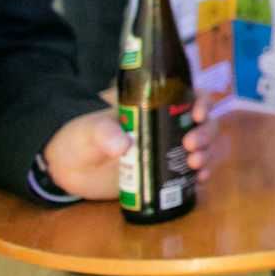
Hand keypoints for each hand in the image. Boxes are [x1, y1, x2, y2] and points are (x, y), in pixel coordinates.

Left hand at [43, 91, 218, 200]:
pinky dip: (200, 175)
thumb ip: (103, 132)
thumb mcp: (89, 129)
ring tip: (194, 164)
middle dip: (205, 132)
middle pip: (201, 123)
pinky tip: (199, 180)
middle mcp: (166, 127)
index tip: (197, 114)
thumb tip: (123, 145)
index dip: (201, 101)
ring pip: (201, 147)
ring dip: (205, 153)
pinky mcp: (163, 174)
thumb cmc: (80, 138)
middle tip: (190, 144)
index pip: (186, 96)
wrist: (69, 169)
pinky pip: (189, 173)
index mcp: (153, 108)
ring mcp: (166, 152)